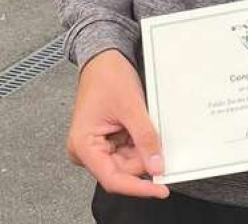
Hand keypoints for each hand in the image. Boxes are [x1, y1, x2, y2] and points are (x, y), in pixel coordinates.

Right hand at [67, 49, 169, 198]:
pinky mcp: (108, 139)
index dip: (138, 187)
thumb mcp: (131, 106)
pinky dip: (142, 142)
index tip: (161, 189)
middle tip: (162, 143)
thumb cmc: (108, 76)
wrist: (104, 57)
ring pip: (129, 160)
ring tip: (146, 122)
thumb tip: (157, 164)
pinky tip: (146, 127)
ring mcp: (98, 145)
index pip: (113, 178)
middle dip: (144, 159)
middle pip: (123, 170)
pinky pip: (129, 148)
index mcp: (84, 146)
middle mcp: (88, 150)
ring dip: (144, 148)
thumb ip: (144, 137)